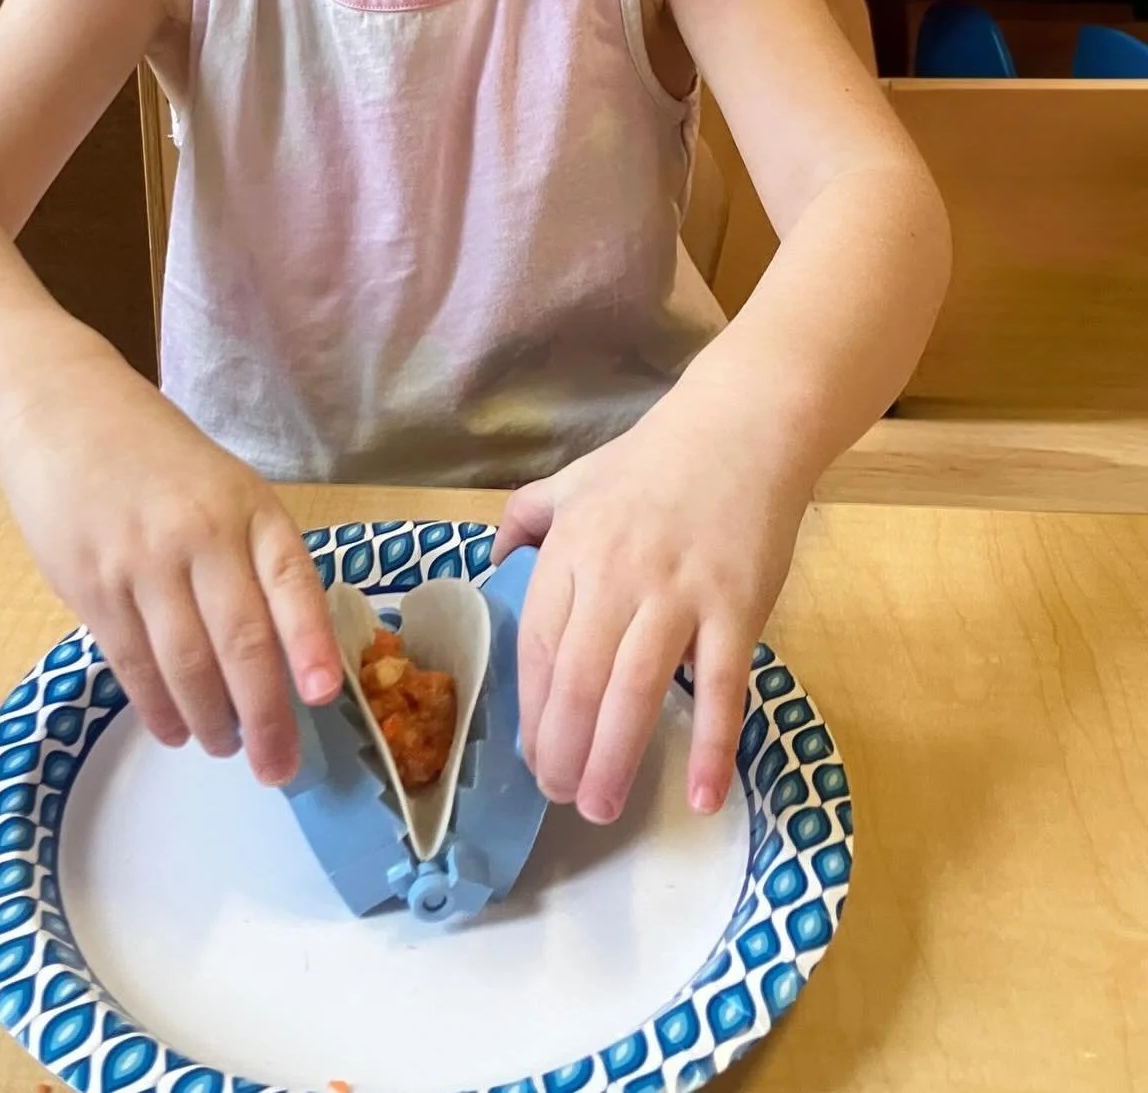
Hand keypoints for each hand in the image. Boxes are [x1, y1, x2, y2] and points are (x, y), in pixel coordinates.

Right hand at [0, 360, 341, 785]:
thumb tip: (289, 654)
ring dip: (210, 721)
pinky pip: (132, 664)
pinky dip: (158, 707)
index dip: (310, 641)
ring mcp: (141, 563)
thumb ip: (254, 557)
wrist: (62, 413)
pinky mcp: (90, 587)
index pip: (291, 580)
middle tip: (279, 767)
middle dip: (264, 716)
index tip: (324, 695)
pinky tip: (175, 729)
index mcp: (248, 508)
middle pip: (239, 641)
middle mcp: (200, 535)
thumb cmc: (159, 457)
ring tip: (226, 747)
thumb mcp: (226, 488)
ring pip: (185, 665)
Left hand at [492, 413, 806, 824]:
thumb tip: (491, 562)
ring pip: (634, 691)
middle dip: (562, 750)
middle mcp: (616, 576)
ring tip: (600, 806)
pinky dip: (711, 744)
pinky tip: (702, 794)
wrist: (742, 427)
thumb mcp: (572, 480)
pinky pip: (721, 686)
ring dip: (614, 758)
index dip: (529, 710)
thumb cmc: (653, 459)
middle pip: (576, 680)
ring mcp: (679, 594)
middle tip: (562, 799)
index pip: (536, 645)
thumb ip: (526, 520)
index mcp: (571, 551)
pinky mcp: (737, 608)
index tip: (531, 754)